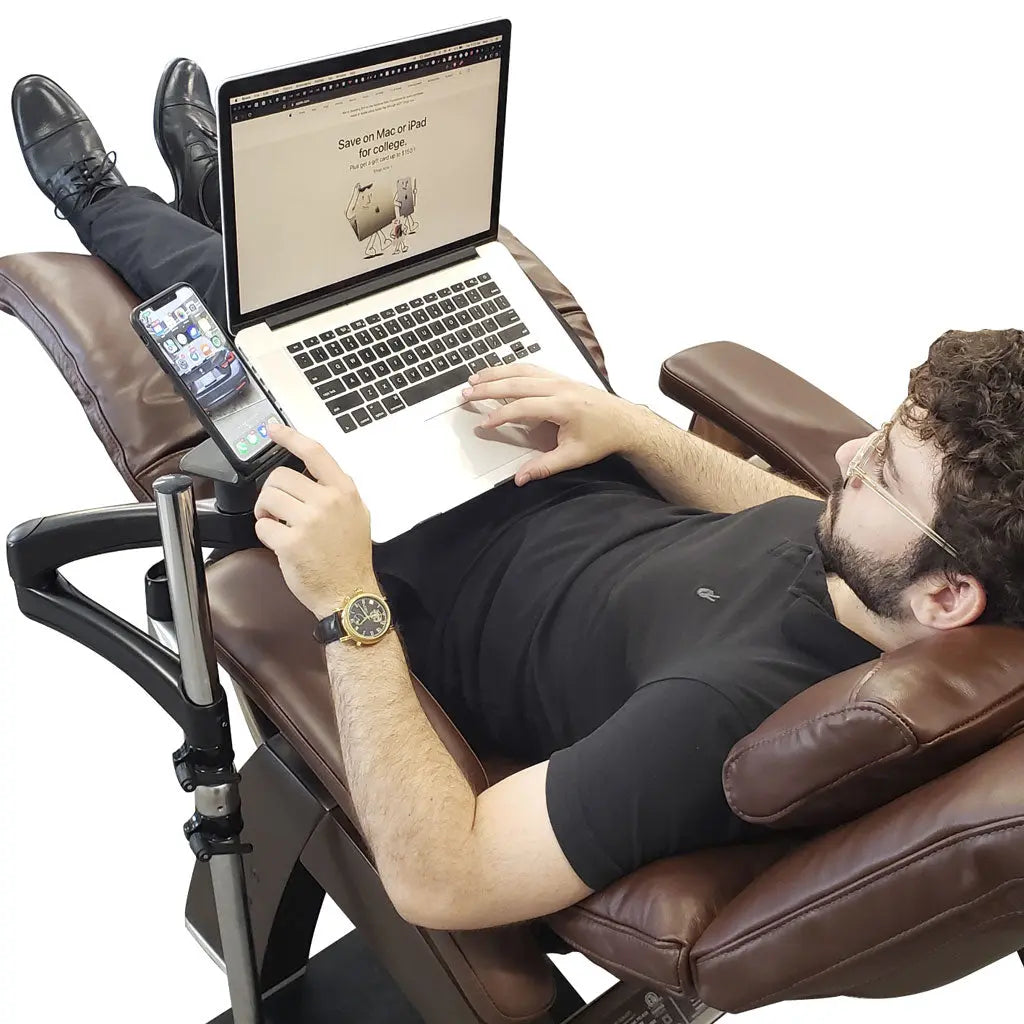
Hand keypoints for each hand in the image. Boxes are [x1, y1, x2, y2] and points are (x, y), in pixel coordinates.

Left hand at [253, 422, 375, 618]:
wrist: (349, 594)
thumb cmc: (350, 558)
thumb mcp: (357, 516)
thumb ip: (336, 493)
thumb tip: (308, 475)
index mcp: (344, 491)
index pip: (315, 452)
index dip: (290, 436)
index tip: (272, 428)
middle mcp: (328, 501)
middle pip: (280, 476)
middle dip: (272, 493)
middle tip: (278, 510)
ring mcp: (310, 522)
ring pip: (268, 497)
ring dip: (265, 511)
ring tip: (277, 525)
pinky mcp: (291, 543)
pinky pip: (262, 526)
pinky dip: (265, 534)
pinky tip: (280, 543)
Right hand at [460, 363, 639, 484]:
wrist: (625, 422)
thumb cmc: (603, 438)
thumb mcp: (574, 457)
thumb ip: (545, 467)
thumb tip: (520, 478)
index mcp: (564, 406)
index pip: (523, 407)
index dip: (501, 415)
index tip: (484, 424)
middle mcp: (560, 387)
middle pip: (517, 382)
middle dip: (489, 387)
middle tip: (466, 393)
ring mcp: (560, 379)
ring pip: (522, 370)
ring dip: (497, 373)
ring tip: (474, 377)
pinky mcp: (561, 377)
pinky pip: (531, 368)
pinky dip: (511, 369)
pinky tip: (498, 373)